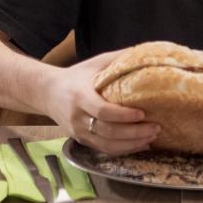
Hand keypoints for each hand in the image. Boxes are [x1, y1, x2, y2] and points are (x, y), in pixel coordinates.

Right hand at [42, 49, 160, 154]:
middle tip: (155, 127)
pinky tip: (140, 144)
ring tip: (152, 137)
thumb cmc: (75, 76)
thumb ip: (117, 59)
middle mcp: (77, 117)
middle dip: (134, 132)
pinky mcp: (81, 141)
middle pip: (108, 131)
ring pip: (107, 145)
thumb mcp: (94, 63)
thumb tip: (145, 52)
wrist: (47, 93)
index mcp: (80, 96)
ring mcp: (78, 132)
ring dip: (132, 144)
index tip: (142, 113)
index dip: (123, 115)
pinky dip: (124, 150)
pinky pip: (104, 150)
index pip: (102, 111)